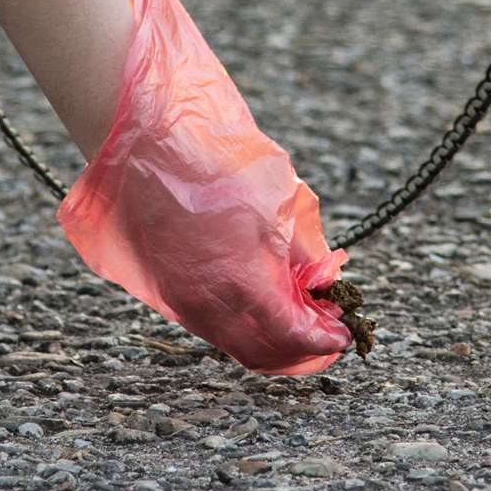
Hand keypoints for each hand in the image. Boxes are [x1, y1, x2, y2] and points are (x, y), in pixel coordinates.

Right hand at [57, 0, 351, 373]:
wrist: (147, 137)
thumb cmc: (217, 157)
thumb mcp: (279, 197)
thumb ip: (304, 248)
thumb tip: (324, 279)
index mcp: (239, 281)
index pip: (291, 335)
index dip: (322, 337)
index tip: (342, 329)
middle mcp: (206, 302)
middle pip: (262, 353)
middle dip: (299, 349)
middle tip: (324, 329)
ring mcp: (178, 298)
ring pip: (233, 341)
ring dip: (269, 337)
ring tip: (297, 313)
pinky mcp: (162, 286)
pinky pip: (209, 322)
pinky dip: (240, 321)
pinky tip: (259, 297)